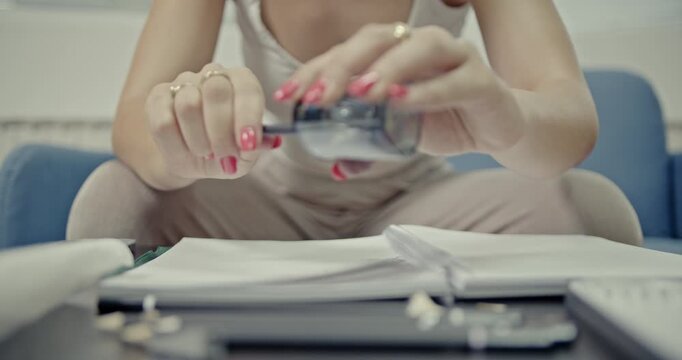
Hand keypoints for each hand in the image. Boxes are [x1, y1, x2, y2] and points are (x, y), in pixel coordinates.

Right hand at [145, 64, 280, 182]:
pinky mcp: (157, 97)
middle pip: (216, 90)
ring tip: (205, 152)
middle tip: (225, 156)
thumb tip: (271, 141)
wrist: (189, 159)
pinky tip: (185, 149)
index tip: (248, 144)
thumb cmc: (223, 152)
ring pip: (188, 105)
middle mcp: (213, 75)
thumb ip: (256, 148)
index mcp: (241, 82)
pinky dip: (176, 143)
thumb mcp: (244, 156)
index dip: (248, 116)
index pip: (247, 87)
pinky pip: (163, 120)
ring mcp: (183, 83)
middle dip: (222, 131)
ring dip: (199, 140)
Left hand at [273, 23, 525, 158]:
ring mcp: (454, 57)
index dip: (315, 70)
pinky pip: (452, 81)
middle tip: (319, 97)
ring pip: (418, 48)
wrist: (498, 127)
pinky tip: (401, 102)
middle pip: (376, 41)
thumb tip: (337, 165)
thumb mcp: (398, 135)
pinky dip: (426, 91)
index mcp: (393, 52)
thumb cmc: (446, 119)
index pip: (347, 52)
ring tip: (360, 94)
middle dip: (342, 67)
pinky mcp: (480, 79)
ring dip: (385, 69)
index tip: (290, 95)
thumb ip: (369, 147)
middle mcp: (421, 45)